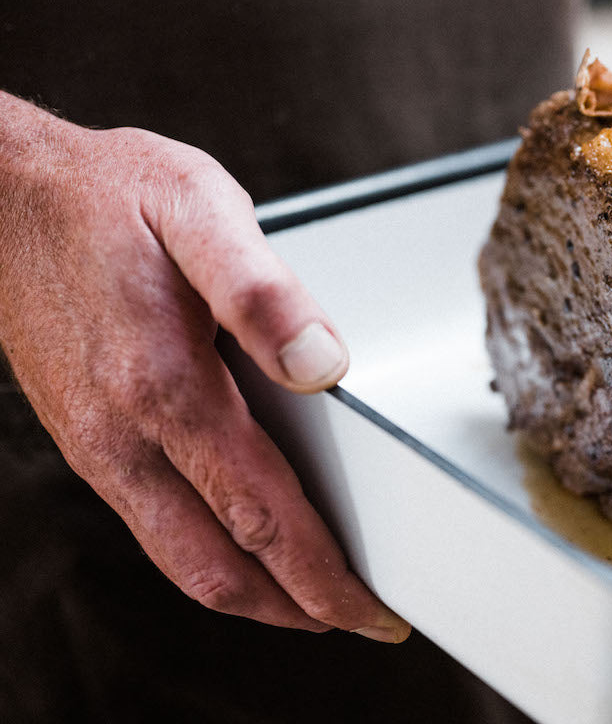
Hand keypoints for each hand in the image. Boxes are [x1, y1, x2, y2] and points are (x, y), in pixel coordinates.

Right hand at [0, 95, 409, 641]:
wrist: (0, 194)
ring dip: (253, 592)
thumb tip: (323, 366)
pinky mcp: (87, 436)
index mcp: (164, 384)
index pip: (260, 514)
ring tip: (314, 599)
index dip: (322, 574)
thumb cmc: (109, 194)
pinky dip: (210, 556)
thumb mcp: (201, 209)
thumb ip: (265, 292)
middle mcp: (124, 433)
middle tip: (361, 620)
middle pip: (217, 565)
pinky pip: (153, 523)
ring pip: (181, 556)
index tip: (372, 609)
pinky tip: (244, 542)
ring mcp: (98, 443)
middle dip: (296, 607)